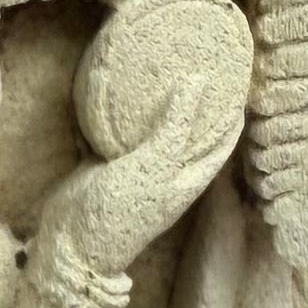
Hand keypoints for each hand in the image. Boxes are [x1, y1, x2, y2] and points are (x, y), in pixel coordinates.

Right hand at [58, 0, 250, 277]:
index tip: (238, 81)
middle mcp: (167, 173)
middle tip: (201, 66)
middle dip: (198, 105)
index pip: (222, 142)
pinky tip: (120, 90)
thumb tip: (199, 80)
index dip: (232, 114)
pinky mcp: (108, 165)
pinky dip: (124, 115)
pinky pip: (122, 134)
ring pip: (156, 131)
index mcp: (187, 178)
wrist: (69, 241)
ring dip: (160, 105)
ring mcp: (137, 170)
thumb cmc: (120, 211)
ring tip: (164, 69)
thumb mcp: (154, 166)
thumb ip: (176, 125)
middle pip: (191, 134)